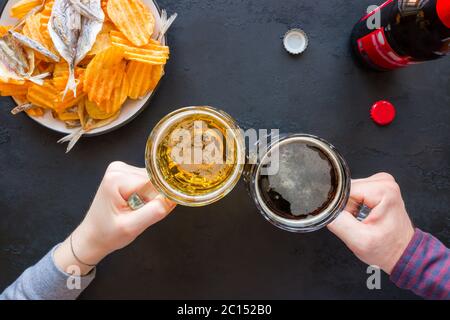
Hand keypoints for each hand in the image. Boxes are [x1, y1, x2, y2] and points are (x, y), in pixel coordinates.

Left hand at [54, 161, 175, 274]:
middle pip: (153, 180)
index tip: (151, 212)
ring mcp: (121, 169)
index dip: (158, 199)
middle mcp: (118, 168)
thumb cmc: (107, 234)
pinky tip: (135, 204)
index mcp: (117, 178)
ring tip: (135, 210)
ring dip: (150, 197)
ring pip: (152, 181)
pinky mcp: (125, 173)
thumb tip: (174, 196)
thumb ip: (154, 211)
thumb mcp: (132, 227)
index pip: (154, 183)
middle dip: (153, 199)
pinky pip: (147, 182)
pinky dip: (146, 195)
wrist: (92, 236)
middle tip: (139, 214)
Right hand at [327, 173, 414, 273]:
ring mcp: (382, 182)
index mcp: (383, 190)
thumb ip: (339, 222)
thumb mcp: (359, 240)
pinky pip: (354, 191)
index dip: (342, 208)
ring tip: (362, 219)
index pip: (345, 191)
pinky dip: (354, 204)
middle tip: (358, 222)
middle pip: (347, 189)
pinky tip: (363, 214)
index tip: (351, 221)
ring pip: (349, 190)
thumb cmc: (386, 248)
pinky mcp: (378, 186)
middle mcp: (385, 181)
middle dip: (346, 207)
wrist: (400, 252)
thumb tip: (323, 208)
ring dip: (350, 206)